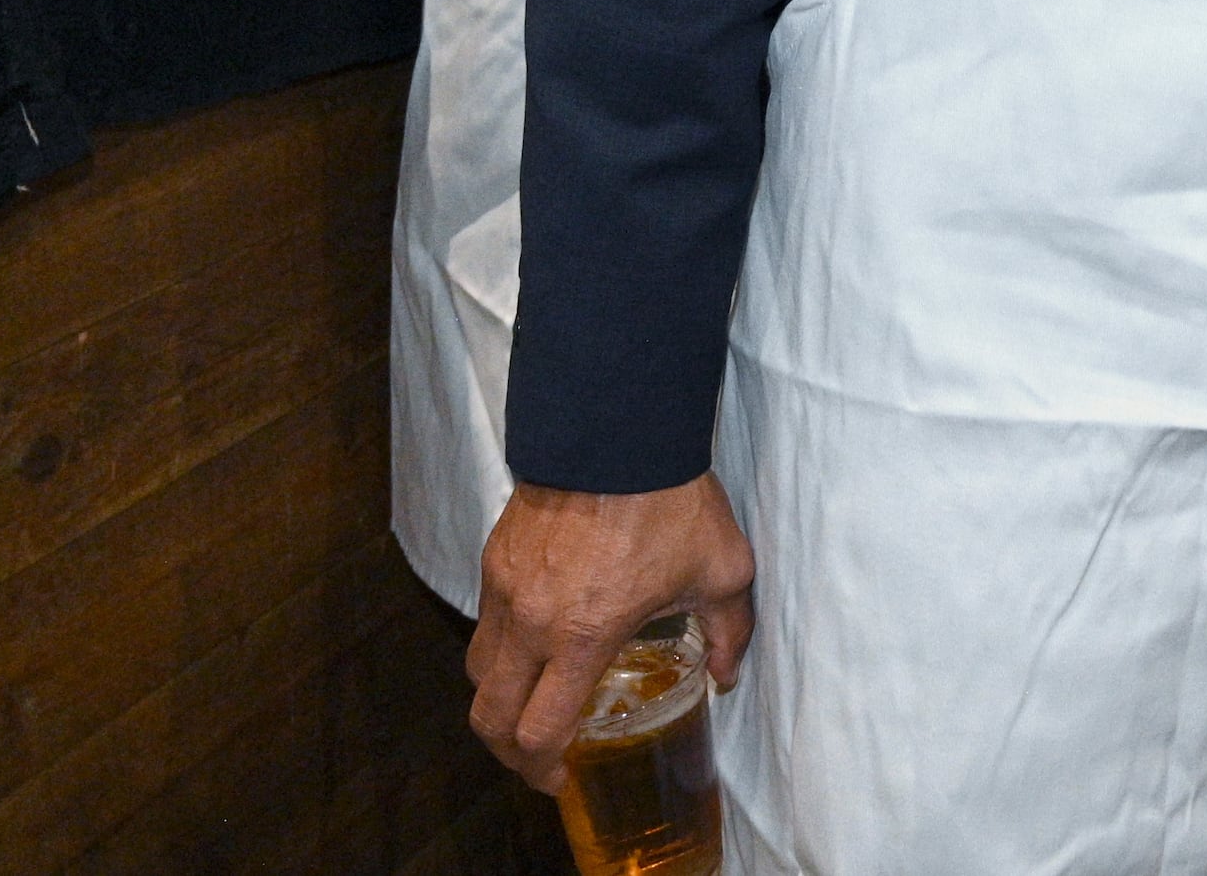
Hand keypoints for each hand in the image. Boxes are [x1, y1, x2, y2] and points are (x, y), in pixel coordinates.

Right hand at [466, 477, 756, 791]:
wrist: (619, 430)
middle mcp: (530, 620)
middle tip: (539, 757)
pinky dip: (500, 649)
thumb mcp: (722, 571)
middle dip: (509, 751)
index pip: (538, 730)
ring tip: (534, 703)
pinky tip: (536, 643)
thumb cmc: (671, 500)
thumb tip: (727, 674)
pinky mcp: (494, 557)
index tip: (561, 776)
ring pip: (478, 670)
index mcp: (582, 635)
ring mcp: (504, 588)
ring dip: (499, 699)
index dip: (543, 769)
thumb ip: (728, 632)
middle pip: (489, 716)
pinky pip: (484, 622)